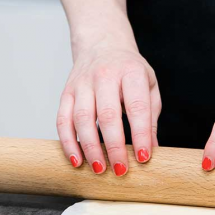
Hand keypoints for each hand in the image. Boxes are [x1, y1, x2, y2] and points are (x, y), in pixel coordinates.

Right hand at [57, 38, 160, 176]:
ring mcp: (82, 83)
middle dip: (114, 146)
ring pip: (82, 119)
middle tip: (121, 170)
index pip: (137, 107)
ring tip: (99, 168)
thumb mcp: (149, 85)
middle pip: (108, 115)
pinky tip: (76, 159)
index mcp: (131, 72)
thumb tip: (152, 149)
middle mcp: (105, 76)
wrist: (102, 44)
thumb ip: (151, 116)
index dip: (140, 134)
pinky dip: (67, 142)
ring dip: (90, 148)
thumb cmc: (129, 69)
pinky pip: (62, 119)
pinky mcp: (66, 92)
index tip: (143, 157)